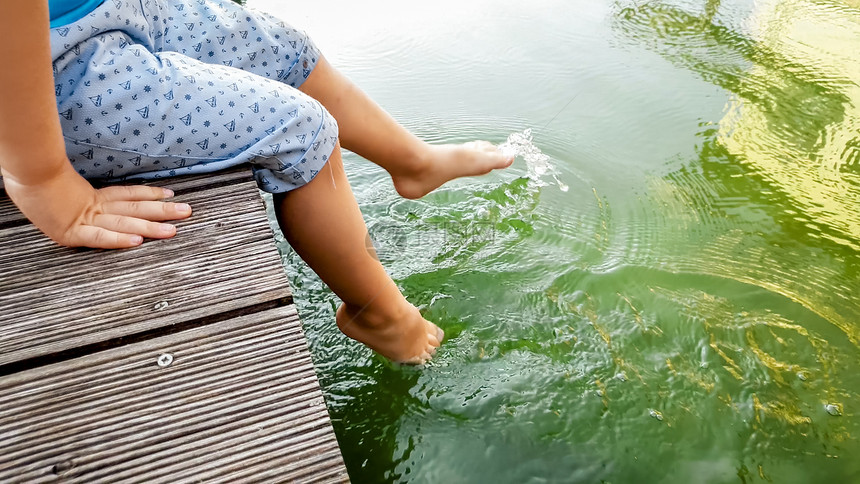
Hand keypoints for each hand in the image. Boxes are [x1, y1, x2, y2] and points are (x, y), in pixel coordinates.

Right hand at [4, 162, 191, 248]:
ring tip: (173, 230)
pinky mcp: (71, 233)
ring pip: (124, 223)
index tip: (170, 194)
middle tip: (188, 211)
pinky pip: (100, 238)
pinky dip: (119, 240)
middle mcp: (93, 206)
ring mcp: (84, 219)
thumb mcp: (58, 182)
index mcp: (90, 195)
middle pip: (134, 208)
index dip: (149, 194)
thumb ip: (73, 188)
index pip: (127, 194)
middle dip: (163, 211)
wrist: (22, 171)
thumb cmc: (31, 174)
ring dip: (151, 227)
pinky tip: (138, 242)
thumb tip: (77, 187)